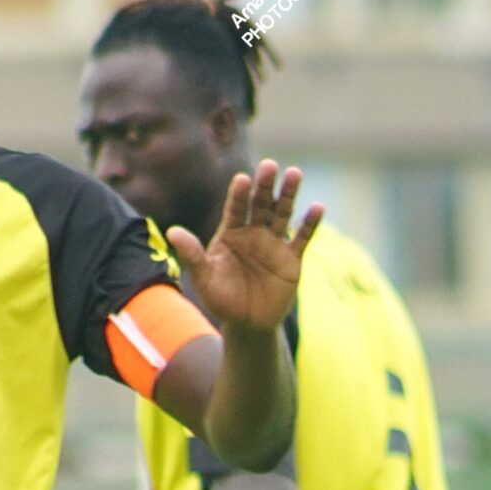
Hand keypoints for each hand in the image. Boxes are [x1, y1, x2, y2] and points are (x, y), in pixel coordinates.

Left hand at [169, 161, 321, 336]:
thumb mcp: (204, 278)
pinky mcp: (291, 258)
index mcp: (231, 232)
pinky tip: (318, 207)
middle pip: (261, 203)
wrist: (247, 324)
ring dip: (289, 194)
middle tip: (269, 165)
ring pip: (283, 213)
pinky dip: (310, 223)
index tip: (242, 179)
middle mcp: (253, 232)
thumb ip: (192, 254)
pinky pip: (303, 238)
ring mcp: (274, 243)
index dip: (239, 194)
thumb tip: (172, 232)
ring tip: (295, 173)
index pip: (236, 208)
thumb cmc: (222, 300)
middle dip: (265, 185)